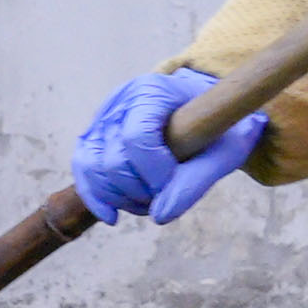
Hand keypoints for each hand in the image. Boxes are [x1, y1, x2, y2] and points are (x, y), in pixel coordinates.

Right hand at [76, 66, 261, 224]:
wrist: (207, 112)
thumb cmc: (218, 129)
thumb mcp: (224, 152)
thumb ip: (195, 182)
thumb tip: (160, 216)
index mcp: (153, 91)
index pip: (137, 138)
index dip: (155, 173)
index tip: (178, 183)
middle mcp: (121, 100)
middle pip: (113, 161)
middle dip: (141, 190)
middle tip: (169, 193)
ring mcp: (103, 118)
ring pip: (93, 169)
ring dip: (122, 197)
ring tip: (151, 200)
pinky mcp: (94, 136)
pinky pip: (83, 169)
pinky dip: (96, 197)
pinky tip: (112, 216)